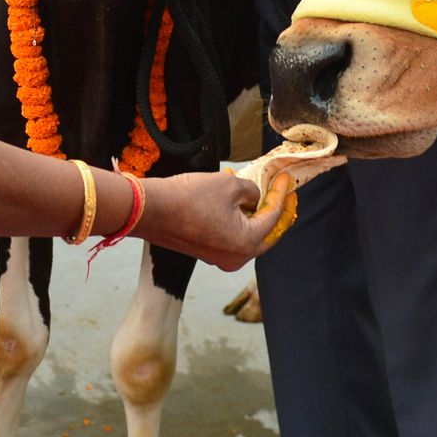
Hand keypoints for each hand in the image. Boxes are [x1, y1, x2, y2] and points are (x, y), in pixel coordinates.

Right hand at [140, 170, 295, 271]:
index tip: (285, 179)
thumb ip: (251, 190)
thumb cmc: (189, 198)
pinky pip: (230, 236)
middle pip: (266, 234)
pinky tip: (233, 200)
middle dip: (276, 212)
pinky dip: (236, 220)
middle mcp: (236, 257)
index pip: (273, 217)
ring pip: (247, 235)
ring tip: (256, 191)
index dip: (281, 194)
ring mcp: (219, 258)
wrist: (150, 210)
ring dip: (253, 214)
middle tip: (284, 194)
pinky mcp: (205, 252)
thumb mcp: (229, 185)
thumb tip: (253, 197)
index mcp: (246, 243)